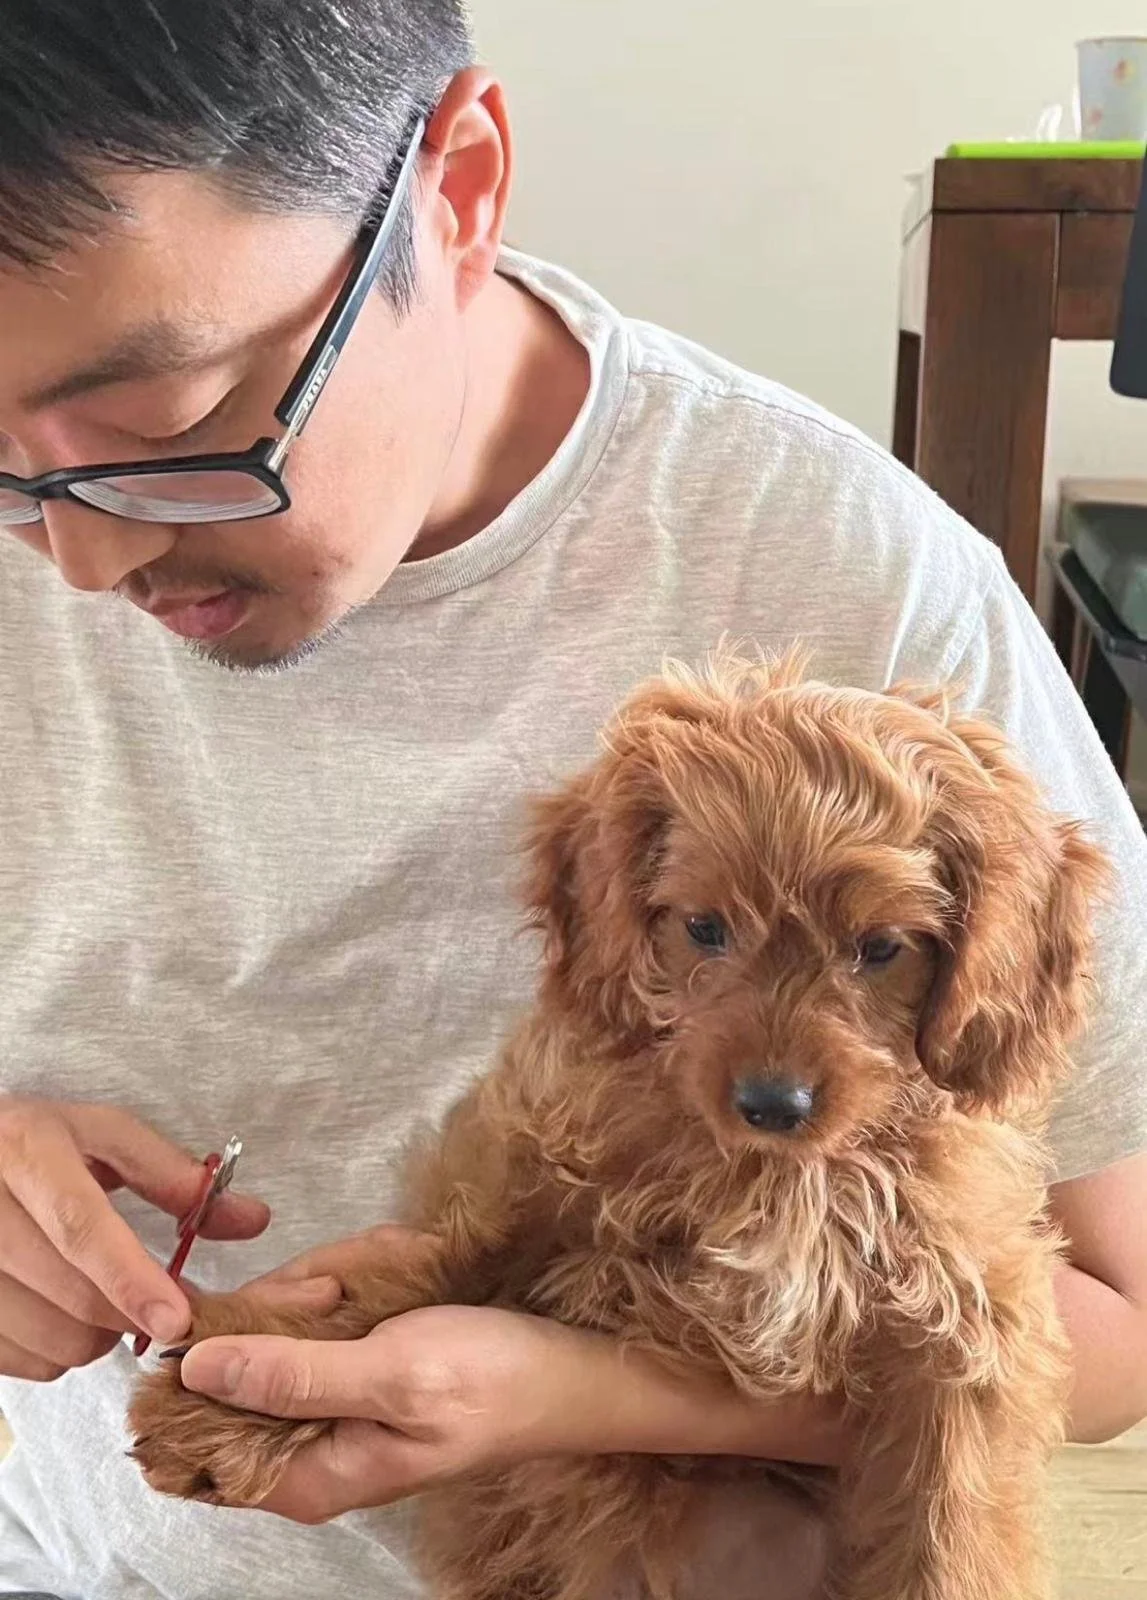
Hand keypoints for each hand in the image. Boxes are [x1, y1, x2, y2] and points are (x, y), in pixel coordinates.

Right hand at [0, 1097, 319, 1380]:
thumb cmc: (34, 1146)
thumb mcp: (101, 1136)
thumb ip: (175, 1177)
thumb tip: (252, 1220)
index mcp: (27, 1151)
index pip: (81, 1227)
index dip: (132, 1279)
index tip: (178, 1318)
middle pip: (71, 1295)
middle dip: (130, 1312)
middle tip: (162, 1302)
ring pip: (52, 1341)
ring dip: (96, 1335)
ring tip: (99, 1293)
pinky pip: (25, 1364)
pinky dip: (57, 1351)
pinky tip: (58, 1310)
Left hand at [179, 1302, 626, 1521]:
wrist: (571, 1364)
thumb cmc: (493, 1382)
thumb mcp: (392, 1375)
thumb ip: (291, 1375)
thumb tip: (192, 1369)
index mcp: (304, 1475)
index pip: (197, 1435)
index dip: (210, 1362)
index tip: (275, 1310)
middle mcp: (306, 1443)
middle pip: (237, 1361)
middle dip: (290, 1304)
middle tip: (347, 1289)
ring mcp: (331, 1397)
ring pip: (280, 1319)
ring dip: (332, 1280)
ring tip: (384, 1275)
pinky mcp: (355, 1361)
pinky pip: (322, 1308)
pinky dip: (356, 1277)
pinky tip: (395, 1274)